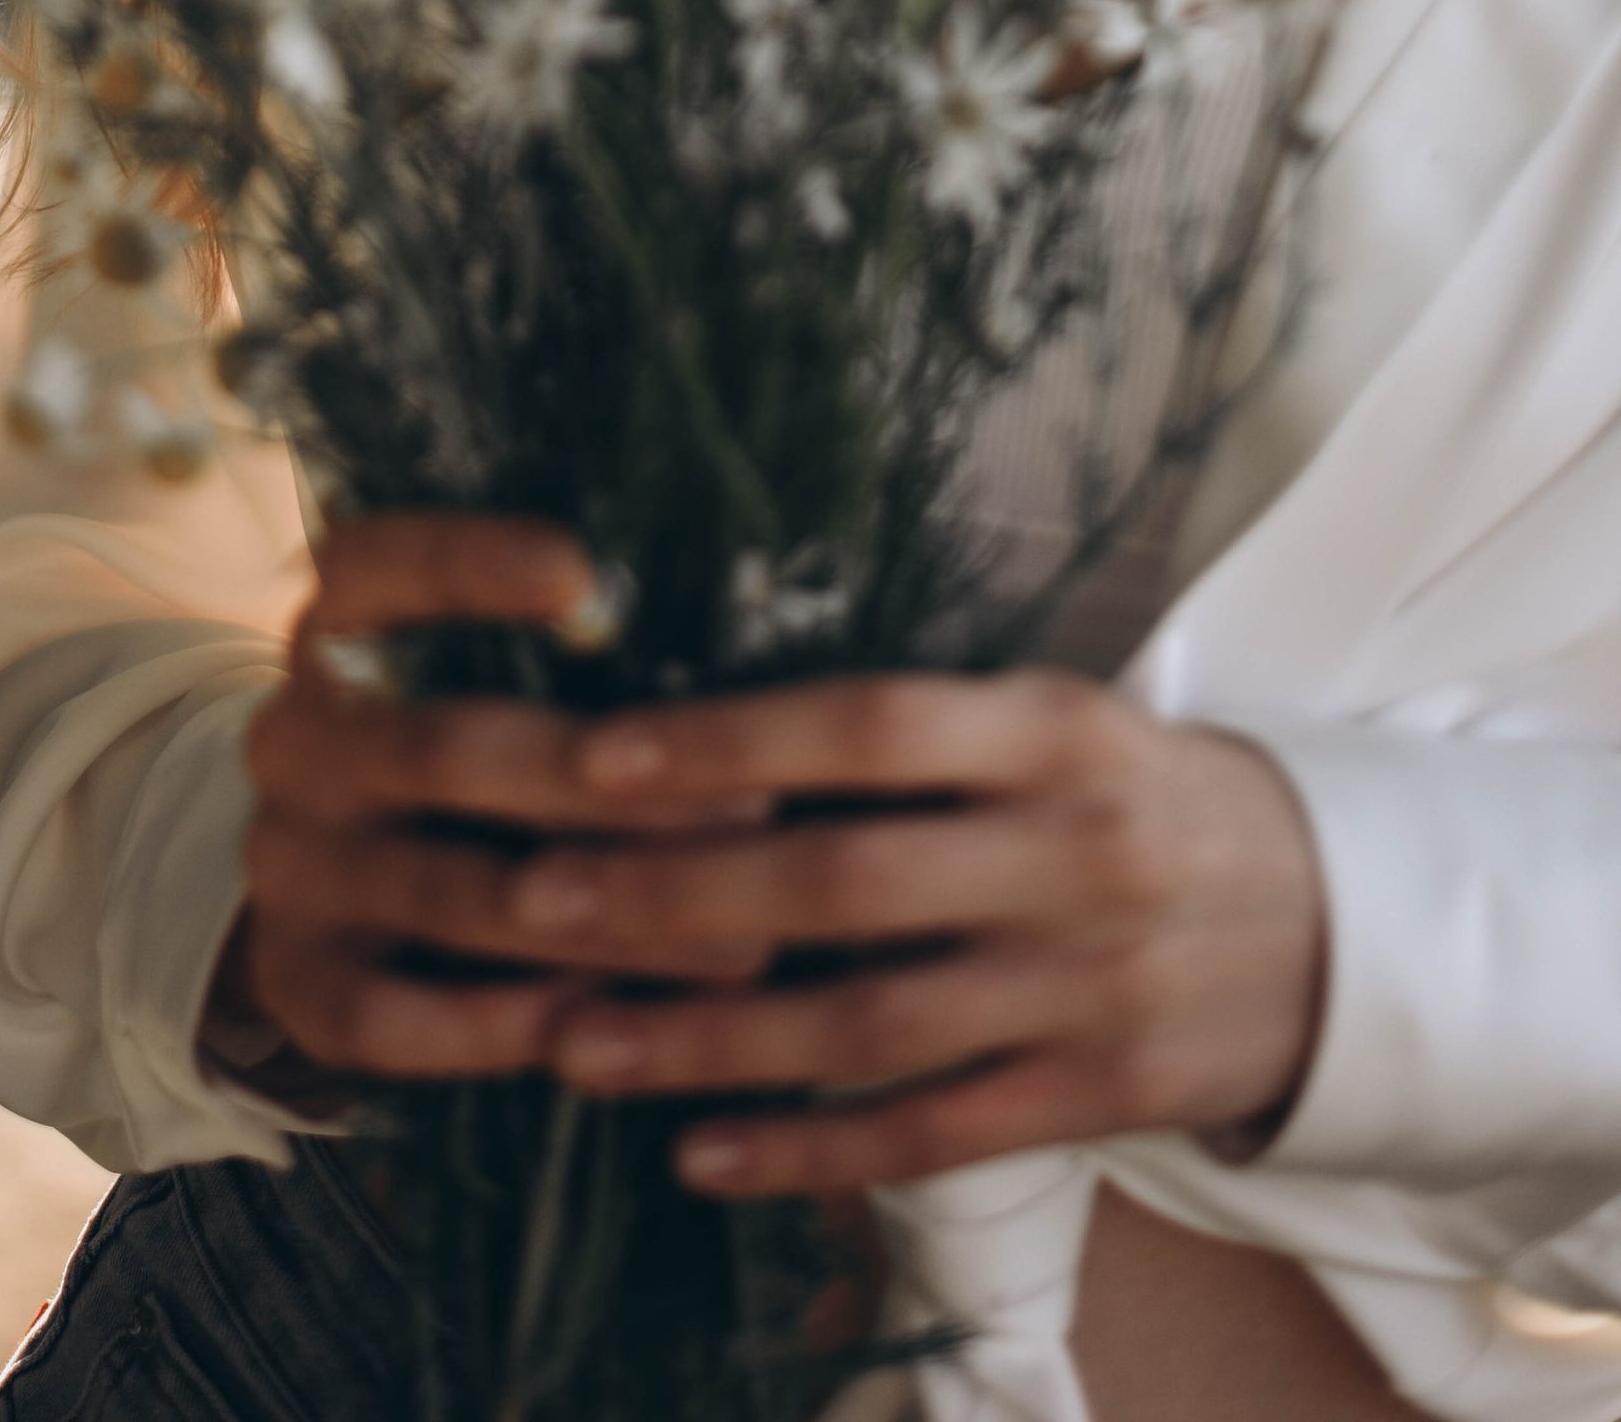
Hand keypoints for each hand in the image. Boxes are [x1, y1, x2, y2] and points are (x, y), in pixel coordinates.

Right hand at [232, 513, 752, 1084]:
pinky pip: (391, 1016)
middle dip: (598, 785)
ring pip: (445, 893)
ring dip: (599, 924)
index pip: (375, 566)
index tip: (580, 575)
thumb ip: (571, 660)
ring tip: (737, 948)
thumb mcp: (477, 679)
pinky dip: (498, 1026)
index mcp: (335, 631)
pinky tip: (604, 1030)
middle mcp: (297, 740)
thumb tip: (749, 639)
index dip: (467, 566)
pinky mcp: (294, 983)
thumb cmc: (467, 761)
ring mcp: (286, 865)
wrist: (329, 896)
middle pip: (441, 750)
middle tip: (748, 807)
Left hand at [533, 665, 1328, 1195]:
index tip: (598, 757)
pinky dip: (813, 1151)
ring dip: (709, 1042)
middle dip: (675, 899)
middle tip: (534, 899)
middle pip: (844, 883)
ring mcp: (1085, 988)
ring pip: (868, 1026)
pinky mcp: (1097, 1095)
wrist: (1340, 924)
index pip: (870, 726)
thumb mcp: (1059, 721)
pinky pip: (932, 1133)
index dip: (732, 742)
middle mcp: (1070, 855)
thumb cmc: (1145, 795)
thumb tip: (712, 742)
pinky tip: (701, 1153)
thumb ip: (915, 736)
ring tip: (575, 1042)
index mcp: (1056, 732)